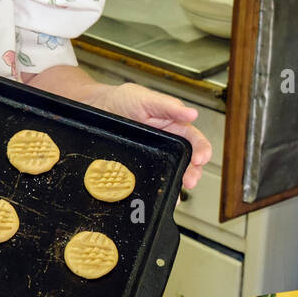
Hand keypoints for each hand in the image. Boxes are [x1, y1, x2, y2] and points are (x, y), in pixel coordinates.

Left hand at [92, 82, 212, 189]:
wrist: (96, 108)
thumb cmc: (122, 99)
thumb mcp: (145, 99)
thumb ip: (168, 106)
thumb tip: (192, 113)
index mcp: (174, 124)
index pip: (194, 139)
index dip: (202, 150)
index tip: (200, 159)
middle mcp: (168, 142)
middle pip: (188, 160)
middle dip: (193, 172)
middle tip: (190, 180)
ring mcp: (155, 155)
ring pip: (173, 172)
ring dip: (179, 184)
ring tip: (178, 193)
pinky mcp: (141, 165)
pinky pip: (153, 179)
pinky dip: (160, 190)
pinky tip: (163, 197)